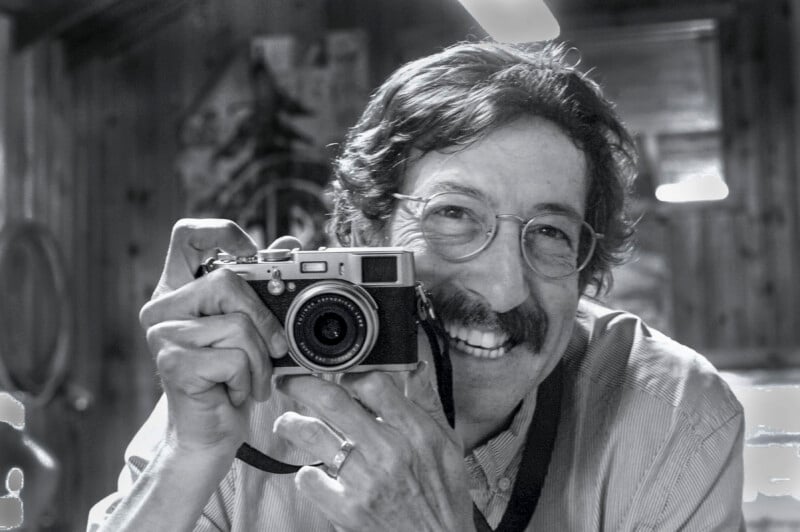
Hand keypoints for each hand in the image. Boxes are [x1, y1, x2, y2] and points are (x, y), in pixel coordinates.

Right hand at [140, 219, 287, 456]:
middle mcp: (162, 307)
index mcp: (180, 290)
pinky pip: (234, 358)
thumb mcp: (253, 328)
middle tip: (273, 349)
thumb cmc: (232, 380)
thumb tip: (290, 241)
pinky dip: (248, 380)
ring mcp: (162, 334)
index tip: (254, 256)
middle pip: (227, 281)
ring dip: (259, 361)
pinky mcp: (171, 363)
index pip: (188, 235)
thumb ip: (264, 285)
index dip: (223, 234)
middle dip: (263, 319)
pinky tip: (233, 393)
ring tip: (248, 380)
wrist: (210, 435)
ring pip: (237, 324)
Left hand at [273, 364, 474, 531]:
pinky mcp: (348, 510)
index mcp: (414, 431)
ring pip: (313, 435)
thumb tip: (414, 368)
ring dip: (291, 424)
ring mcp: (365, 481)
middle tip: (289, 382)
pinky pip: (309, 480)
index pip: (373, 383)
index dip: (349, 373)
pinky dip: (305, 474)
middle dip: (302, 384)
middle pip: (332, 401)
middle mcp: (388, 451)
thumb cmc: (443, 495)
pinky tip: (311, 472)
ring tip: (286, 422)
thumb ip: (427, 402)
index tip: (338, 375)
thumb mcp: (447, 443)